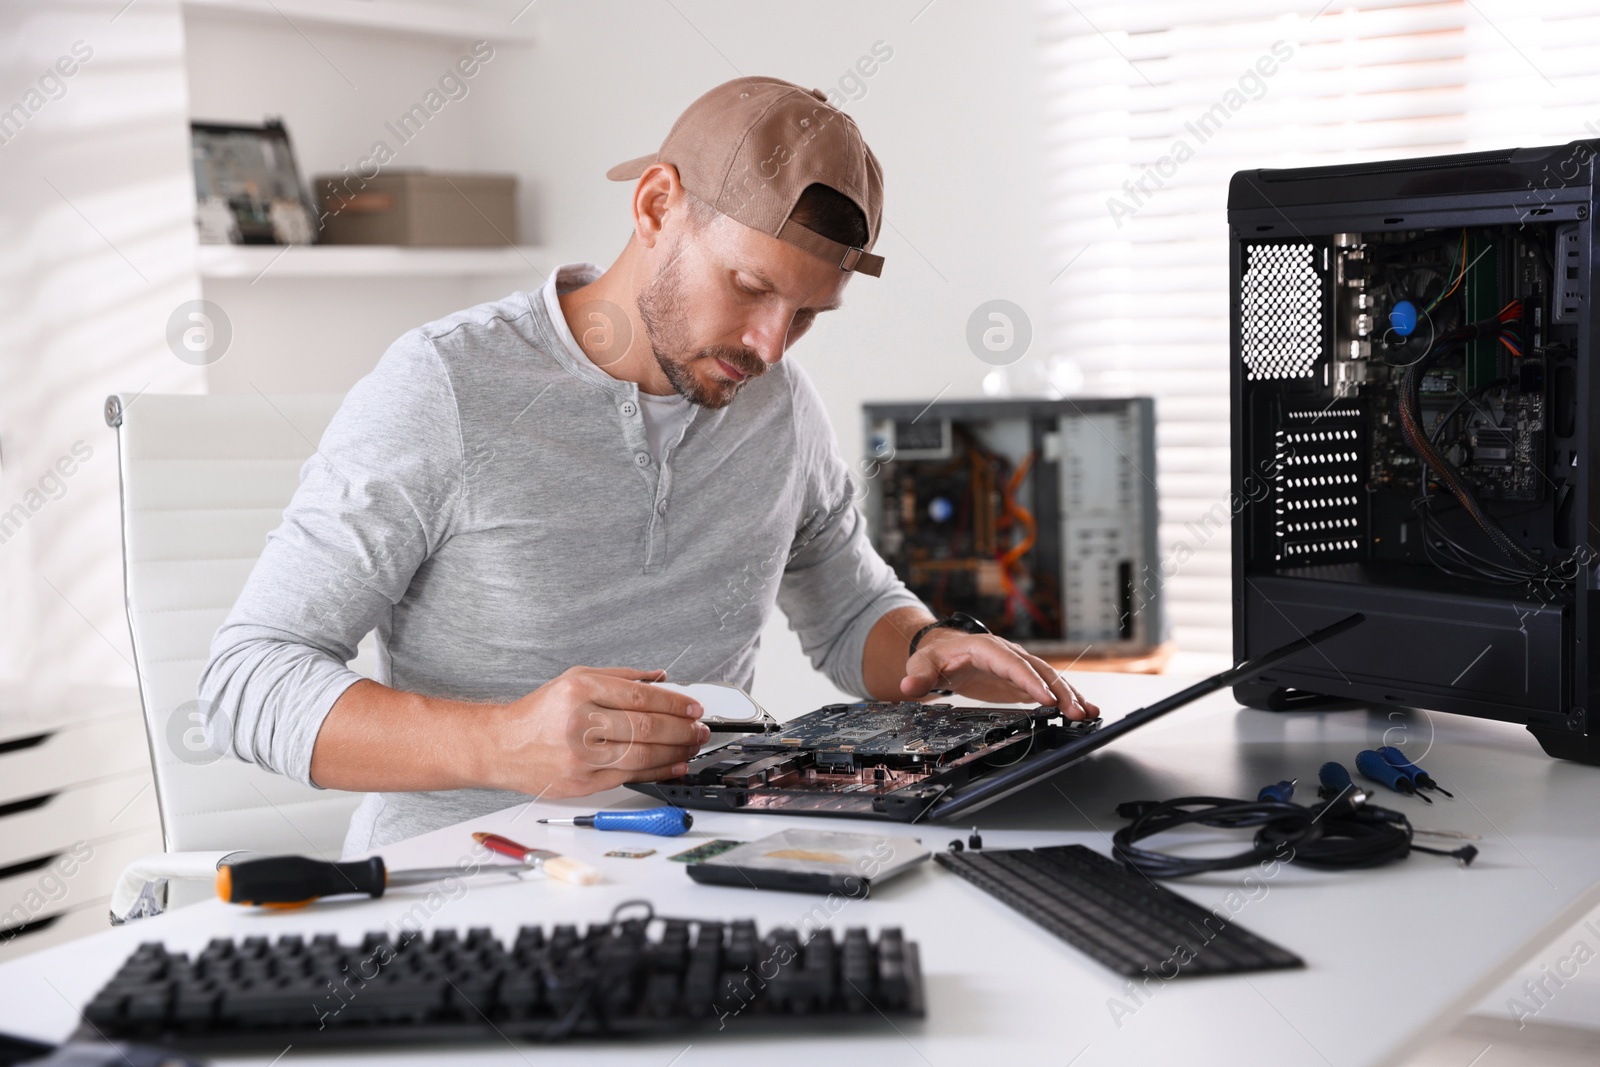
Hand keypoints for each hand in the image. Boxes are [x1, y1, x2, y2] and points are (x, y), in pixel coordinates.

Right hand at [486, 666, 709, 796]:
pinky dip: (659, 771)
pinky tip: (675, 764)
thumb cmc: (539, 713)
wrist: (501, 746)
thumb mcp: (574, 678)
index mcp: (579, 689)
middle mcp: (578, 722)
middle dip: (682, 728)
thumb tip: (662, 679)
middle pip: (645, 726)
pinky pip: (631, 776)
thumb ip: (621, 677)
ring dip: (677, 751)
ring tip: (692, 745)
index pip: (640, 696)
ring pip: (642, 754)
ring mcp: (580, 756)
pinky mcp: (582, 783)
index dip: (675, 702)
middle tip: (700, 728)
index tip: (694, 706)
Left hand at [900, 630, 1099, 719]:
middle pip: (1039, 671)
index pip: (1012, 663)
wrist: (944, 651)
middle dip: (1060, 691)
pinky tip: (1084, 711)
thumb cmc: (935, 656)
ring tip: (1089, 713)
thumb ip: (918, 675)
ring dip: (1070, 696)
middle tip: (1076, 712)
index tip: (1045, 698)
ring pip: (1049, 679)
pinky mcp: (1022, 680)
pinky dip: (1066, 699)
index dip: (1029, 680)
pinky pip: (1048, 687)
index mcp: (987, 648)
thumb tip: (909, 686)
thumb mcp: (922, 663)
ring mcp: (1018, 667)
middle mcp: (1008, 654)